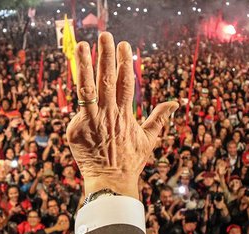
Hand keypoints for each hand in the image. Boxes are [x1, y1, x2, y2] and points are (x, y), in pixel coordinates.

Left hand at [66, 33, 178, 198]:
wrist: (111, 182)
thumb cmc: (130, 161)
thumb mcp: (148, 139)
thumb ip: (159, 118)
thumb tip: (175, 102)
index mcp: (125, 114)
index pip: (126, 82)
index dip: (124, 62)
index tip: (124, 44)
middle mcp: (109, 115)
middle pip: (107, 80)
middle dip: (106, 56)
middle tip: (105, 35)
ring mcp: (91, 122)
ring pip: (88, 89)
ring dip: (85, 66)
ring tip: (84, 47)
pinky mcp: (76, 130)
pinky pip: (76, 110)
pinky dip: (76, 96)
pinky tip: (73, 75)